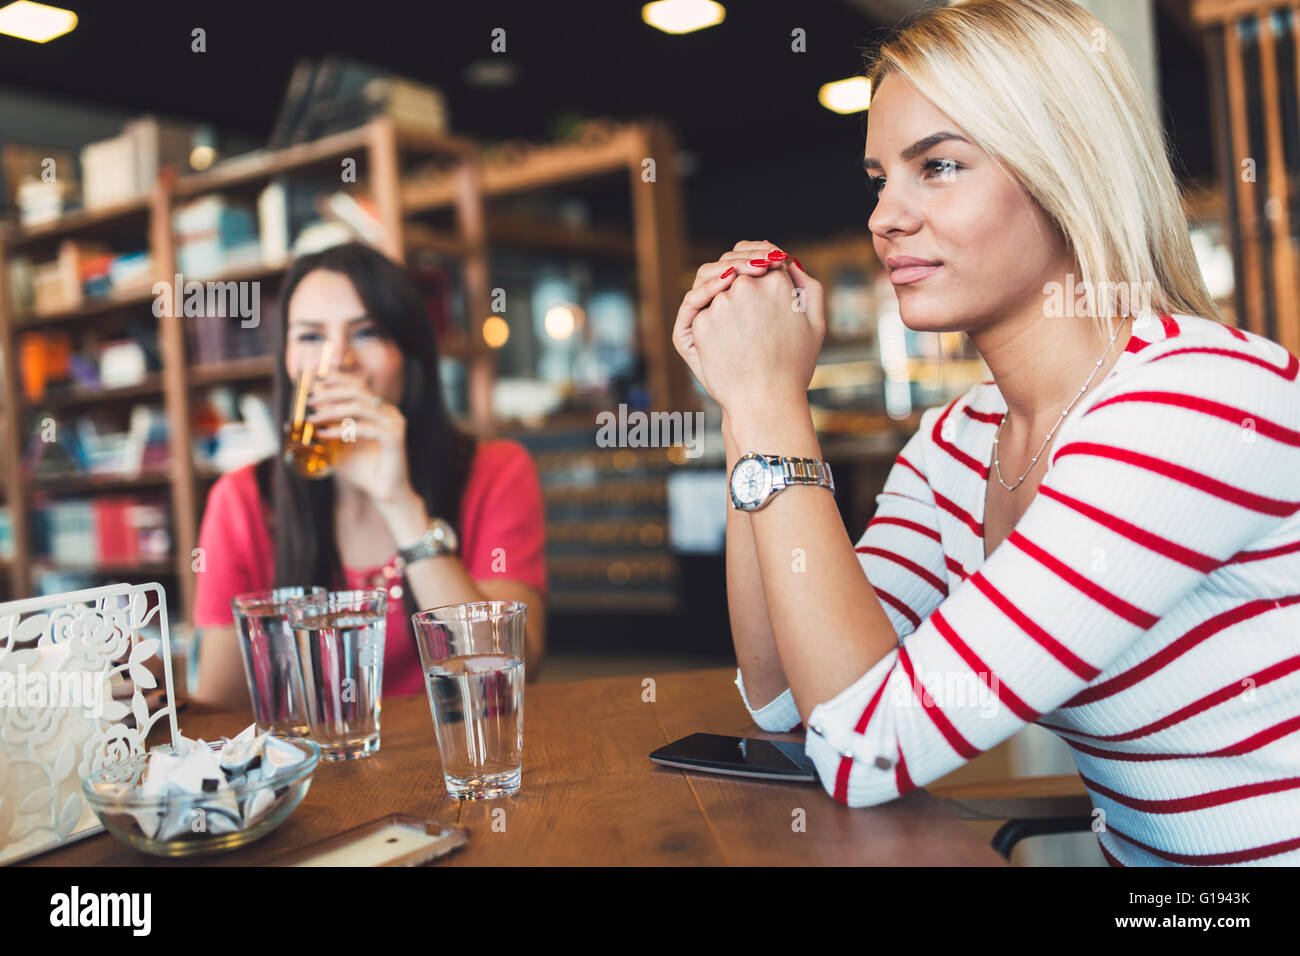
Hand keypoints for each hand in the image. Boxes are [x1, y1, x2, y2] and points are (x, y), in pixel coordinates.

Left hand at [306, 371, 412, 508]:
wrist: (383, 493)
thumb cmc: (362, 470)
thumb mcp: (338, 446)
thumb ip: (328, 430)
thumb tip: (307, 415)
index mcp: (379, 409)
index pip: (358, 385)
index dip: (336, 378)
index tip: (313, 382)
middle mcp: (388, 412)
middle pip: (358, 389)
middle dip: (331, 392)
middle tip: (310, 400)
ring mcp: (394, 422)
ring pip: (360, 406)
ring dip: (332, 410)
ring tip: (313, 418)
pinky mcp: (395, 436)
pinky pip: (365, 427)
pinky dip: (342, 429)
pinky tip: (325, 433)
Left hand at [681, 241, 825, 415]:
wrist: (765, 402)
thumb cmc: (794, 367)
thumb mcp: (815, 324)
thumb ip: (808, 287)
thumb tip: (789, 263)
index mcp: (777, 283)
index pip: (767, 258)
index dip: (765, 262)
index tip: (764, 273)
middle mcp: (748, 287)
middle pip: (739, 265)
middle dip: (741, 270)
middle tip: (745, 289)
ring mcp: (722, 303)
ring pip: (717, 285)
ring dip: (723, 291)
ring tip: (736, 317)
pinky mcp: (702, 321)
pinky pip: (703, 308)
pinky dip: (710, 313)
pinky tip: (724, 334)